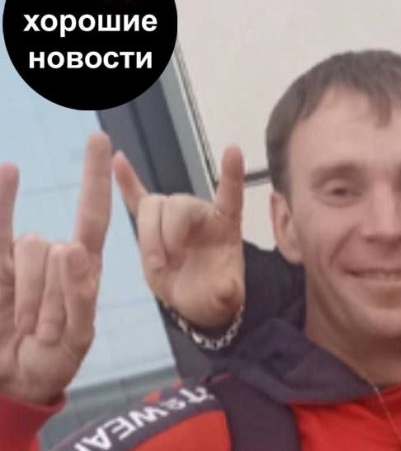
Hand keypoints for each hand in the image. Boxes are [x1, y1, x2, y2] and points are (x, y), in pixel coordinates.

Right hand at [0, 132, 110, 405]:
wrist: (16, 377)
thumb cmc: (55, 360)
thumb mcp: (77, 338)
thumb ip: (79, 297)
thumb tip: (72, 247)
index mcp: (85, 270)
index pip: (93, 216)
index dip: (95, 179)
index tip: (98, 139)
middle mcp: (55, 256)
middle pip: (54, 247)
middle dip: (49, 293)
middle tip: (46, 330)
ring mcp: (22, 259)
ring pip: (27, 246)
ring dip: (27, 293)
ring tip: (28, 325)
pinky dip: (1, 199)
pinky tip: (9, 171)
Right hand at [113, 145, 244, 327]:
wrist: (195, 300)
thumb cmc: (215, 293)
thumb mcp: (226, 297)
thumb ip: (226, 291)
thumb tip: (225, 290)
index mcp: (225, 224)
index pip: (230, 194)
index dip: (231, 174)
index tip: (233, 150)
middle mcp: (198, 213)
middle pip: (176, 204)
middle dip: (169, 233)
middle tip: (172, 263)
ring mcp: (174, 217)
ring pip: (152, 207)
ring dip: (150, 237)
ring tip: (159, 265)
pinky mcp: (152, 226)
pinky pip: (137, 199)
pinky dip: (127, 183)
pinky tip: (117, 161)